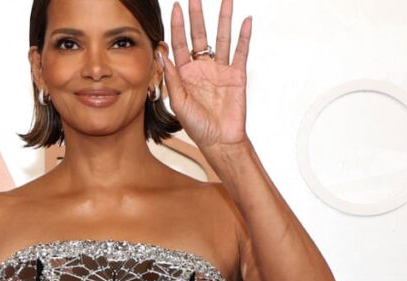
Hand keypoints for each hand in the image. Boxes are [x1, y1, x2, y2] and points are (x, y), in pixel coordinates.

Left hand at [158, 0, 252, 153]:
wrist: (220, 141)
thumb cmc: (197, 127)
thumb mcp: (178, 103)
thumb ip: (171, 78)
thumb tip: (161, 54)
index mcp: (185, 74)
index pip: (179, 44)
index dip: (178, 26)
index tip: (176, 7)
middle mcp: (202, 68)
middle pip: (199, 36)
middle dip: (197, 16)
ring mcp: (220, 70)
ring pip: (221, 38)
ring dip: (223, 19)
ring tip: (225, 1)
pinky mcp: (236, 76)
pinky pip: (240, 52)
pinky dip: (244, 36)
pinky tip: (245, 21)